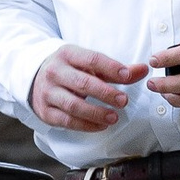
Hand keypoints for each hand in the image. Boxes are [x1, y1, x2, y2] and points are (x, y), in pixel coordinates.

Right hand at [31, 44, 145, 133]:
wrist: (35, 77)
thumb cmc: (70, 70)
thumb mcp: (89, 64)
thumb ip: (117, 69)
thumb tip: (144, 69)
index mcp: (67, 54)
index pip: (91, 59)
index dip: (111, 68)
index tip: (127, 76)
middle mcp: (55, 72)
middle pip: (82, 83)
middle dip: (105, 93)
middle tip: (123, 100)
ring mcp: (48, 93)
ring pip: (73, 105)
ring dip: (96, 112)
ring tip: (114, 117)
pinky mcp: (46, 112)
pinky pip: (66, 121)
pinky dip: (86, 125)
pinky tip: (101, 125)